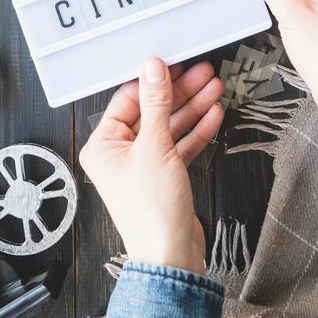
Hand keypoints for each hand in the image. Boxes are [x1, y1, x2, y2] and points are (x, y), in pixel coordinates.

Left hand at [79, 58, 224, 274]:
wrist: (171, 255)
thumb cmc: (151, 211)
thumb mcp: (154, 146)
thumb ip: (156, 103)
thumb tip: (153, 68)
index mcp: (103, 145)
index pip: (128, 100)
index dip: (153, 80)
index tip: (174, 63)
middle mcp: (120, 154)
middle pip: (152, 111)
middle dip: (180, 92)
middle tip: (202, 72)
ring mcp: (144, 165)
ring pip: (170, 126)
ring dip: (193, 107)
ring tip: (214, 86)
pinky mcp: (165, 175)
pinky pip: (180, 144)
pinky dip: (197, 130)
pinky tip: (213, 113)